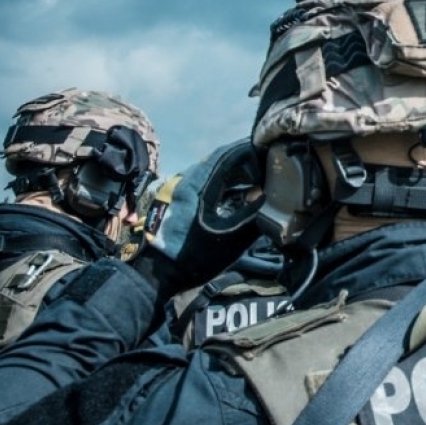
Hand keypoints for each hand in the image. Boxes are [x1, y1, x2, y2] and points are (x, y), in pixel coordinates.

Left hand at [131, 139, 263, 299]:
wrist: (156, 274)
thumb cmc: (193, 257)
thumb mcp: (230, 240)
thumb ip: (253, 217)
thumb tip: (269, 199)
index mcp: (196, 185)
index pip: (225, 155)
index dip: (248, 150)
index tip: (268, 150)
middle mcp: (184, 180)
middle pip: (217, 161)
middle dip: (243, 162)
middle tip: (266, 166)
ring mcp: (176, 189)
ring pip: (209, 171)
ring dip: (231, 174)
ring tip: (255, 179)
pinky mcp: (174, 199)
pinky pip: (201, 182)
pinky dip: (220, 184)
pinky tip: (234, 194)